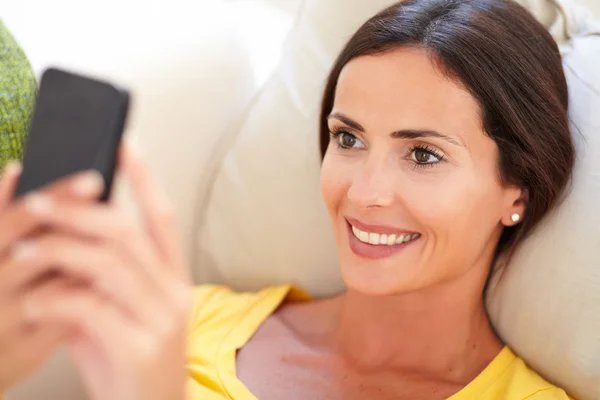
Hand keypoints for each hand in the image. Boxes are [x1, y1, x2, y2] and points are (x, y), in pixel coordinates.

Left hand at [19, 143, 191, 399]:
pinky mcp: (140, 349)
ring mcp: (161, 320)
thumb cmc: (128, 364)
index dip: (143, 177)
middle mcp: (174, 292)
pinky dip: (54, 300)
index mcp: (174, 279)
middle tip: (36, 201)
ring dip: (58, 249)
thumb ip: (101, 280)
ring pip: (107, 263)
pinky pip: (90, 308)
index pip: (163, 216)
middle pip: (128, 232)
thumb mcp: (121, 315)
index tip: (122, 143)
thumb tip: (64, 241)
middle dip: (78, 210)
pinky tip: (31, 304)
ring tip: (22, 248)